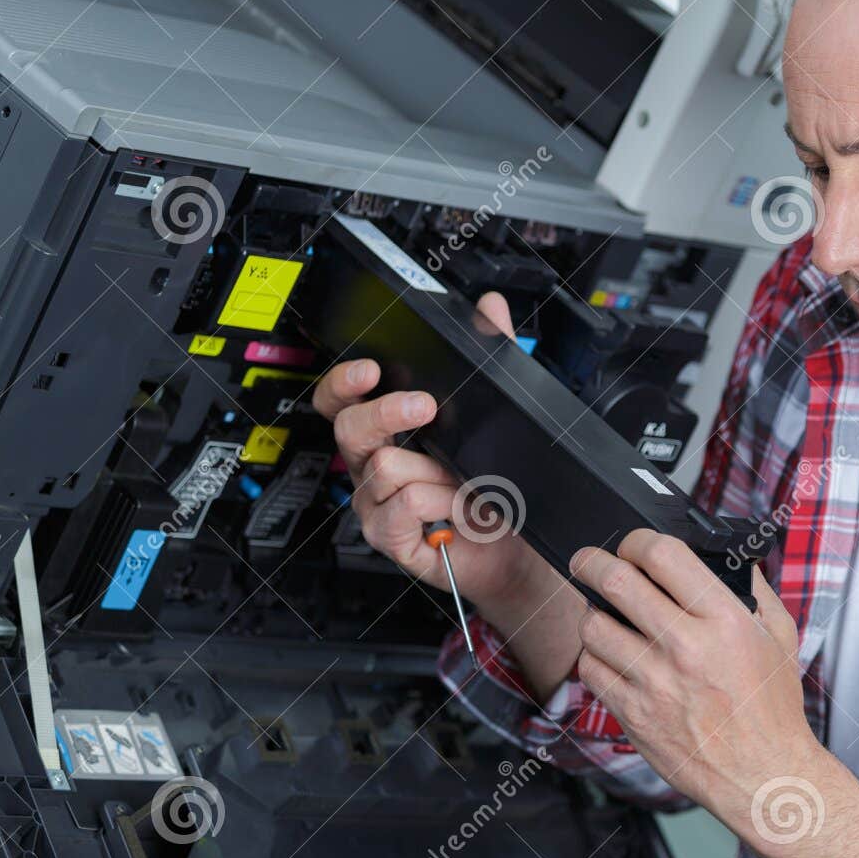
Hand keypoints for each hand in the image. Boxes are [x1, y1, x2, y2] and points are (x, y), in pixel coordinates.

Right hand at [313, 292, 543, 609]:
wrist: (517, 549)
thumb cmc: (497, 488)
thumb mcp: (497, 418)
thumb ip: (491, 355)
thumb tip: (489, 308)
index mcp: (387, 432)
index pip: (342, 401)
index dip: (344, 383)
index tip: (370, 369)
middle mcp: (374, 466)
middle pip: (349, 427)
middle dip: (386, 412)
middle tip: (425, 407)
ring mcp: (378, 503)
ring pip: (384, 467)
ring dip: (436, 471)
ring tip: (465, 480)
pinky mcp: (390, 537)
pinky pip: (402, 507)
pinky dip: (440, 503)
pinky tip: (460, 508)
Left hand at [572, 530, 858, 857]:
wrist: (763, 775)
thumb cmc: (772, 709)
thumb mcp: (779, 636)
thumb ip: (754, 590)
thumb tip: (729, 556)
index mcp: (724, 621)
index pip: (663, 555)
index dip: (637, 540)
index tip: (632, 545)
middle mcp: (686, 647)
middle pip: (615, 582)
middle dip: (591, 561)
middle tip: (587, 560)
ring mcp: (655, 683)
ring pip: (594, 626)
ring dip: (593, 612)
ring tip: (603, 613)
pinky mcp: (634, 715)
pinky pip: (592, 670)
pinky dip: (595, 656)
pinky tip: (610, 655)